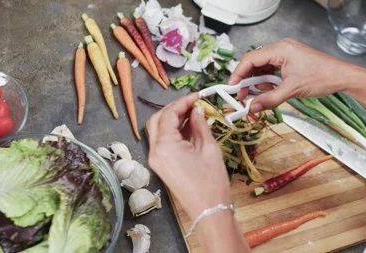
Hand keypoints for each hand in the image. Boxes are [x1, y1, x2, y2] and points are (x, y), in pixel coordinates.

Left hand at [147, 93, 230, 219]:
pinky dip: (175, 132)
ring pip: (159, 130)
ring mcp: (156, 160)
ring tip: (195, 113)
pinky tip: (191, 126)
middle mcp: (154, 151)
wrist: (208, 210)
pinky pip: (164, 142)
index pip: (168, 114)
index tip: (198, 96)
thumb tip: (197, 109)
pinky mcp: (162, 166)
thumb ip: (200, 125)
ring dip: (174, 119)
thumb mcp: (209, 148)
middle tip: (194, 103)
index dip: (183, 102)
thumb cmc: (211, 181)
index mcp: (164, 146)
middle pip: (158, 120)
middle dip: (175, 108)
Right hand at [229, 38, 365, 112]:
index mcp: (280, 49)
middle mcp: (281, 49)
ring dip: (257, 83)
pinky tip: (267, 92)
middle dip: (247, 80)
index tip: (231, 87)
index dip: (238, 74)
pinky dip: (267, 82)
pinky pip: (271, 71)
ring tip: (255, 97)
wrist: (342, 77)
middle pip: (255, 63)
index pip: (251, 59)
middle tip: (242, 96)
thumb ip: (270, 99)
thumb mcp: (292, 90)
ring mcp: (285, 55)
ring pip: (262, 68)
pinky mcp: (289, 63)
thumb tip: (252, 107)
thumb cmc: (322, 77)